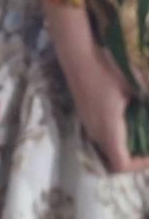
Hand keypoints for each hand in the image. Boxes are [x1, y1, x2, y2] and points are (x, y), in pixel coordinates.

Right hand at [48, 3, 148, 173]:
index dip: (140, 165)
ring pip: (108, 148)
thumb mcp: (137, 85)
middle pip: (114, 160)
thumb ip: (148, 100)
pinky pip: (104, 136)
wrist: (77, 52)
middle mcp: (95, 130)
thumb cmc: (107, 67)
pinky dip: (120, 137)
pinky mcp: (86, 115)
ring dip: (127, 147)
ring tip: (144, 133)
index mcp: (108, 127)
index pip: (120, 164)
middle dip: (136, 157)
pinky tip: (131, 119)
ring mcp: (88, 123)